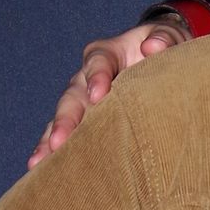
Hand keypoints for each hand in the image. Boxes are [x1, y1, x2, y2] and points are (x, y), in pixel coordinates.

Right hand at [28, 24, 180, 164]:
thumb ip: (164, 39)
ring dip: (52, 140)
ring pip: (63, 119)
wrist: (163, 61)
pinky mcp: (87, 121)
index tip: (98, 94)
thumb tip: (153, 48)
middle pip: (73, 96)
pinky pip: (68, 137)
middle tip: (59, 141)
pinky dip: (56, 153)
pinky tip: (44, 171)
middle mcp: (88, 77)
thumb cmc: (165, 49)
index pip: (98, 61)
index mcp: (108, 53)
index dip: (97, 76)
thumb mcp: (170, 37)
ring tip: (40, 163)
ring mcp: (84, 101)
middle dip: (65, 119)